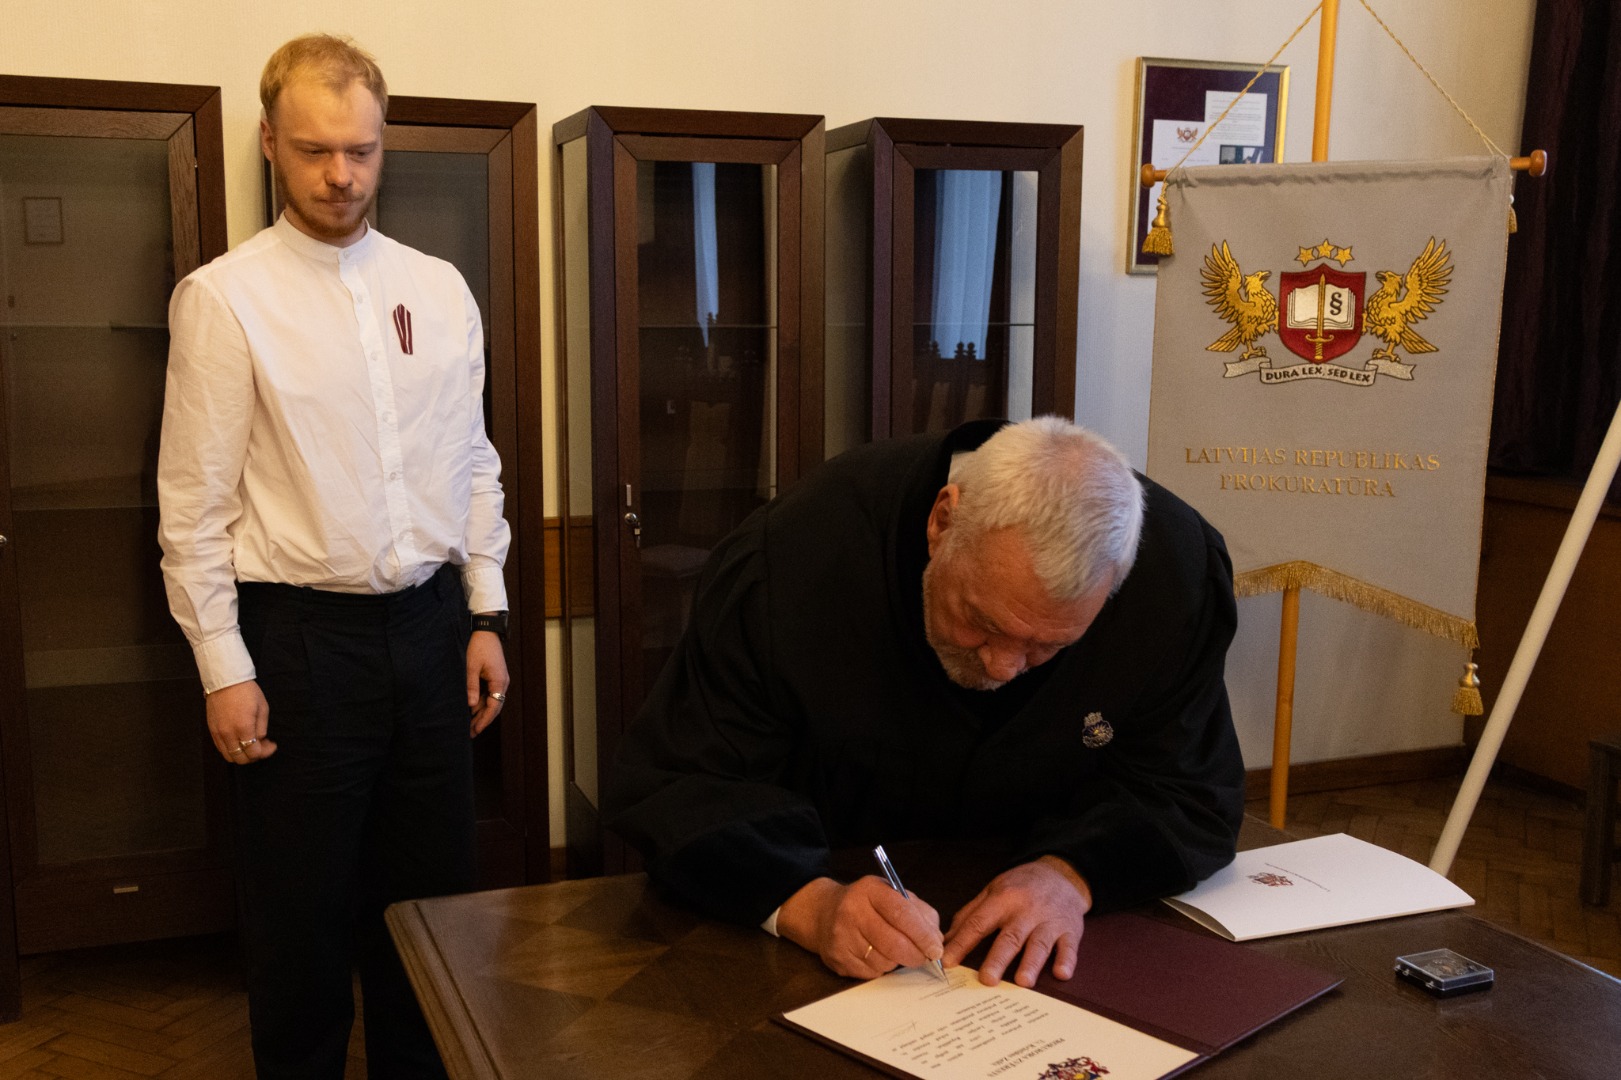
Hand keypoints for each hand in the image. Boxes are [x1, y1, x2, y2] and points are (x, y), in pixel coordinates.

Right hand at [207, 680, 274, 763]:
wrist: (225, 681)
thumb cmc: (247, 692)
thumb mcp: (262, 708)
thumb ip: (262, 728)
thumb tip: (260, 740)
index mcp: (243, 728)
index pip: (254, 753)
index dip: (266, 752)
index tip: (272, 745)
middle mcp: (228, 734)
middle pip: (241, 759)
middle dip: (254, 756)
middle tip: (262, 746)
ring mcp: (217, 733)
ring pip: (228, 756)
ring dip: (241, 755)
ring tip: (250, 744)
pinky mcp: (211, 730)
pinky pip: (220, 748)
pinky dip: (231, 749)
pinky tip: (239, 741)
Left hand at [466, 629, 508, 735]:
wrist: (486, 630)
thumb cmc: (478, 647)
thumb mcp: (471, 667)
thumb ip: (471, 687)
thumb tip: (471, 706)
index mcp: (499, 681)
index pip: (494, 706)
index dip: (484, 720)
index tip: (475, 730)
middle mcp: (502, 683)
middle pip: (494, 707)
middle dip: (482, 720)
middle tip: (470, 733)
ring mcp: (499, 680)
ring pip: (491, 701)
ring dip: (481, 712)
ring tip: (469, 724)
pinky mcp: (494, 676)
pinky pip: (489, 694)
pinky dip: (481, 703)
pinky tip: (472, 709)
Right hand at [777, 876, 943, 979]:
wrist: (823, 912)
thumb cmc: (866, 904)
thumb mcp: (892, 895)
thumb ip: (919, 912)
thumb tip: (936, 939)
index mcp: (870, 890)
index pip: (902, 914)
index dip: (923, 935)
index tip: (936, 949)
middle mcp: (852, 911)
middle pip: (893, 943)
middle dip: (916, 955)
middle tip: (925, 958)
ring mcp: (842, 937)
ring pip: (884, 961)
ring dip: (897, 961)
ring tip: (893, 949)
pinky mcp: (837, 958)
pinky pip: (871, 972)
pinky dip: (882, 968)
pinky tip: (876, 955)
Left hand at [942, 856, 1092, 986]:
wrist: (1061, 874)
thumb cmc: (1022, 886)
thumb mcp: (993, 890)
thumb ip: (970, 914)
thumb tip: (946, 938)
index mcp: (1003, 899)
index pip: (979, 923)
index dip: (962, 943)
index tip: (948, 962)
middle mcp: (1026, 910)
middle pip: (1010, 937)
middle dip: (998, 959)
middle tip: (987, 979)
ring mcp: (1049, 920)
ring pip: (1039, 943)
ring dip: (1031, 963)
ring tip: (1023, 982)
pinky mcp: (1070, 929)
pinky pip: (1069, 946)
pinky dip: (1066, 961)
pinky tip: (1061, 974)